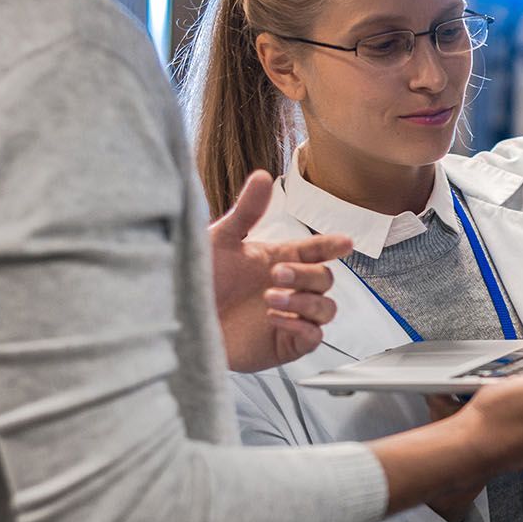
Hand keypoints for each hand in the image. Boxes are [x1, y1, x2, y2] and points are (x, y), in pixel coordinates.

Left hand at [208, 171, 352, 371]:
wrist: (179, 320)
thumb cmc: (198, 280)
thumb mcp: (220, 241)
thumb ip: (246, 211)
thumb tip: (263, 176)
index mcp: (280, 260)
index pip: (317, 251)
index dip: (332, 246)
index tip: (343, 243)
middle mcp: (290, 288)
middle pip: (325, 279)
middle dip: (306, 275)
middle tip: (276, 274)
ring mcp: (290, 317)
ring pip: (326, 309)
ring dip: (305, 302)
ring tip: (270, 299)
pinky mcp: (285, 345)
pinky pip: (313, 337)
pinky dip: (301, 327)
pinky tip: (273, 319)